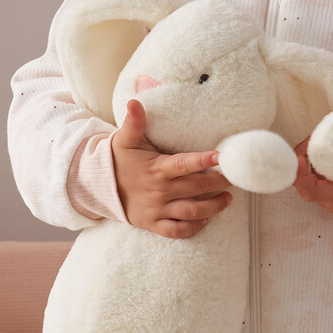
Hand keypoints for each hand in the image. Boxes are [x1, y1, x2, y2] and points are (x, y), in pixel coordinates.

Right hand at [111, 98, 231, 237]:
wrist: (98, 187)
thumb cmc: (118, 160)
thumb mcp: (124, 139)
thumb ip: (133, 122)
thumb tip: (134, 101)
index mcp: (157, 169)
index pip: (184, 164)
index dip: (203, 160)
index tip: (221, 156)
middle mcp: (160, 190)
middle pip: (196, 188)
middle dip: (219, 182)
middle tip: (233, 176)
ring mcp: (157, 209)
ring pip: (191, 212)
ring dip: (213, 206)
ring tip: (228, 198)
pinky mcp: (153, 223)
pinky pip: (177, 231)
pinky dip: (193, 228)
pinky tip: (205, 219)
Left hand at [292, 137, 332, 221]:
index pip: (311, 190)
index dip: (300, 173)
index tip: (301, 156)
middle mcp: (327, 200)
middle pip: (304, 181)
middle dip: (304, 156)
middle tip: (316, 138)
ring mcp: (325, 197)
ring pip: (308, 177)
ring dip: (310, 157)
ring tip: (324, 140)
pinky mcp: (326, 191)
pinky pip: (315, 176)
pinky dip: (317, 162)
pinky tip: (327, 150)